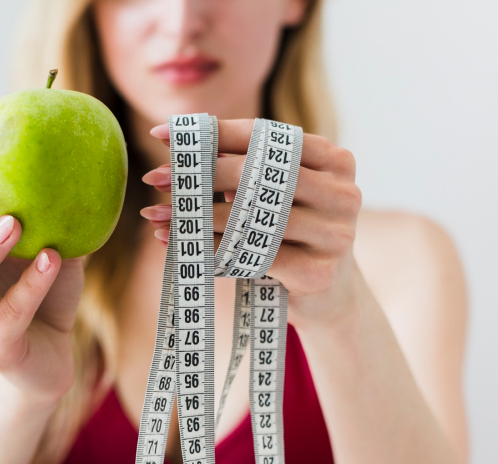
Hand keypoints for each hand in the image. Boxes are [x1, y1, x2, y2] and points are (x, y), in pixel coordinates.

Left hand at [141, 120, 361, 324]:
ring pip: (249, 218)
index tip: (164, 135)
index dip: (212, 132)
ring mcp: (335, 235)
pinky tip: (182, 246)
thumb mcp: (278, 197)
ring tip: (157, 214)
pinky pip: (251, 256)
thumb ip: (245, 170)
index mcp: (335, 160)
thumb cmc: (294, 236)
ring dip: (196, 216)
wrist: (330, 297)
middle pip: (255, 174)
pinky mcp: (317, 272)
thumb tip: (181, 151)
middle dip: (198, 175)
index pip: (265, 136)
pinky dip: (210, 249)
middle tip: (155, 178)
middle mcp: (342, 193)